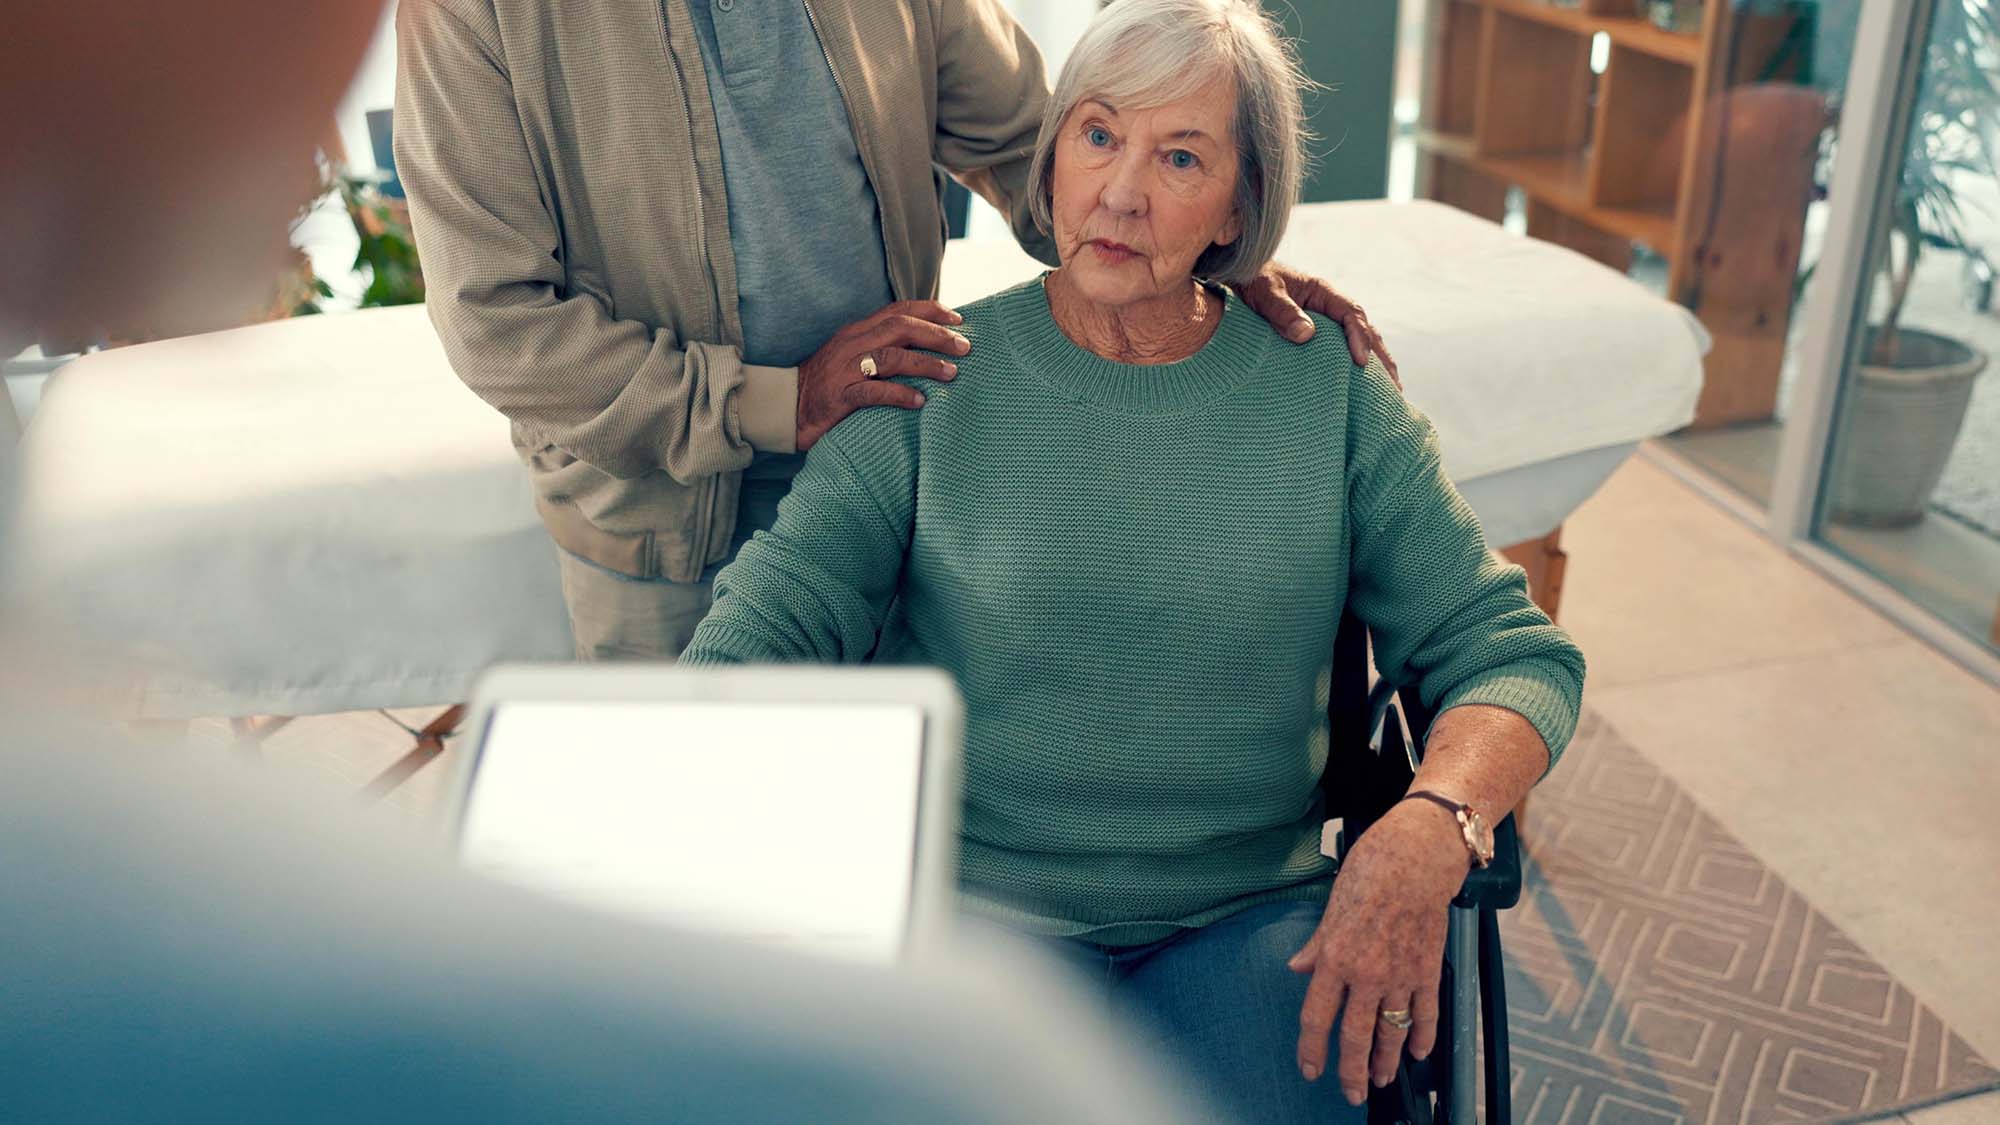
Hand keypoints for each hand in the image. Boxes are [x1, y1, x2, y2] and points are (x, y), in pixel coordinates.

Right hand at [796, 300, 970, 449]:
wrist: (785, 408)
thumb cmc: (827, 385)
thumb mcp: (853, 357)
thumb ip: (882, 347)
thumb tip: (925, 347)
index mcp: (857, 331)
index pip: (898, 311)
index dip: (931, 312)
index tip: (959, 320)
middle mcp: (852, 344)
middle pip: (900, 328)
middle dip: (936, 335)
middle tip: (964, 347)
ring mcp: (844, 369)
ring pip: (891, 357)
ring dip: (926, 364)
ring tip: (951, 373)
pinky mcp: (839, 396)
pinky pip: (873, 392)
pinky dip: (900, 395)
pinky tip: (920, 401)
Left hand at [1231, 262, 1400, 387]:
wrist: (1237, 279)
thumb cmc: (1250, 281)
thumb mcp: (1264, 293)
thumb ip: (1282, 311)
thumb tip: (1307, 334)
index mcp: (1322, 292)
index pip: (1351, 314)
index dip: (1360, 337)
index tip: (1361, 362)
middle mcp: (1329, 306)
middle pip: (1365, 330)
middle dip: (1381, 357)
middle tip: (1394, 387)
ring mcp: (1325, 321)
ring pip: (1358, 341)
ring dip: (1375, 365)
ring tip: (1389, 392)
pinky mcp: (1316, 335)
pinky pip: (1341, 350)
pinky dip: (1354, 367)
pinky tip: (1361, 387)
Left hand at [1287, 799, 1467, 1104]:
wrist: (1415, 858)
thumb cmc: (1370, 873)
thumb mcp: (1331, 909)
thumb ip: (1316, 946)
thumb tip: (1298, 967)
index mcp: (1334, 958)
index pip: (1317, 1017)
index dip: (1311, 1050)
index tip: (1310, 1070)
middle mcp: (1366, 974)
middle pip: (1354, 1036)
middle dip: (1351, 1071)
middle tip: (1350, 1093)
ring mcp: (1400, 975)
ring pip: (1391, 1033)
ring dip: (1386, 1061)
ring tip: (1381, 1080)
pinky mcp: (1427, 970)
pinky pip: (1425, 1014)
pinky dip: (1423, 1037)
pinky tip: (1419, 1053)